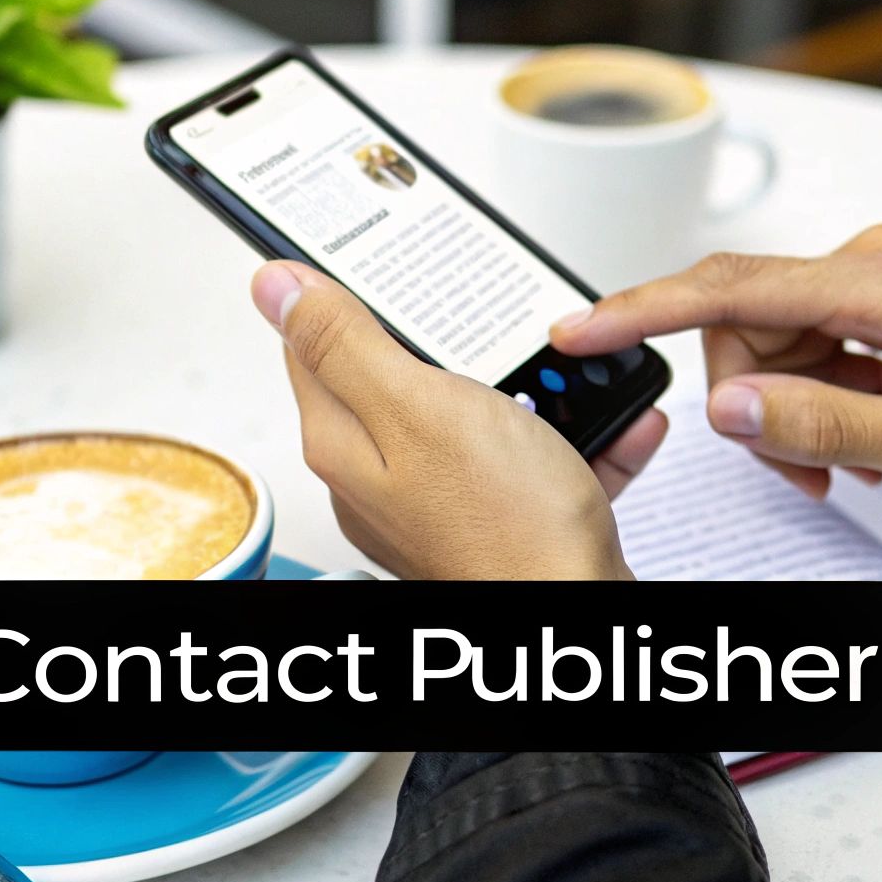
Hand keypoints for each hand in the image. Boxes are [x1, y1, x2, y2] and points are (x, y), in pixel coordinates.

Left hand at [251, 260, 664, 578]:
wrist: (574, 608)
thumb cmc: (505, 524)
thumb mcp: (418, 406)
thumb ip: (346, 344)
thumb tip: (275, 288)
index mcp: (345, 443)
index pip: (314, 347)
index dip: (349, 298)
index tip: (392, 272)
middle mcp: (381, 477)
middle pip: (398, 379)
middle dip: (455, 346)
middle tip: (493, 330)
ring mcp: (439, 502)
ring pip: (476, 417)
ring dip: (528, 390)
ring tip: (564, 379)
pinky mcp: (496, 520)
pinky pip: (532, 460)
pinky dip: (571, 438)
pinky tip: (605, 424)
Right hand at [550, 224, 881, 505]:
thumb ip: (824, 426)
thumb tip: (728, 406)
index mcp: (881, 284)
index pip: (732, 288)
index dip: (643, 310)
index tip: (582, 329)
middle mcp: (869, 265)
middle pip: (744, 330)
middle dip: (756, 408)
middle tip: (814, 471)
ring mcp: (871, 283)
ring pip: (769, 350)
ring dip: (792, 416)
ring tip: (853, 464)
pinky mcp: (876, 306)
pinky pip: (806, 354)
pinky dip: (816, 406)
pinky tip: (862, 441)